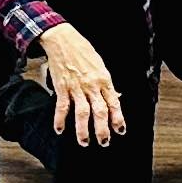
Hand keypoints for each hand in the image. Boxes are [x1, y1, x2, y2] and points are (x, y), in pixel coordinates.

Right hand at [36, 25, 129, 146]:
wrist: (63, 40)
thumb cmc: (83, 52)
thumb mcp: (100, 66)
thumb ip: (106, 84)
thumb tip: (117, 97)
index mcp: (104, 80)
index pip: (114, 103)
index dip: (118, 118)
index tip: (121, 130)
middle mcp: (92, 85)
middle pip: (100, 111)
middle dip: (103, 129)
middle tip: (104, 142)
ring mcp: (76, 87)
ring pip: (82, 112)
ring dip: (83, 130)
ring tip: (84, 142)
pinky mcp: (62, 87)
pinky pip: (62, 106)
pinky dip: (60, 119)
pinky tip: (60, 130)